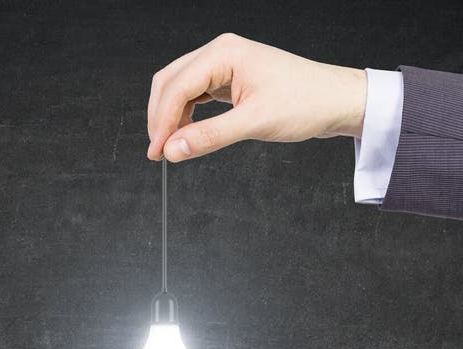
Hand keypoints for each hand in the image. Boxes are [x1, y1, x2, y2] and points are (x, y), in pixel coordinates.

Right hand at [147, 32, 366, 161]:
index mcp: (224, 54)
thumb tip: (174, 149)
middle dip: (160, 117)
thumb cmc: (305, 103)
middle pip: (171, 82)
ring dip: (171, 117)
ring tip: (171, 148)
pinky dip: (186, 116)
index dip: (161, 122)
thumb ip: (209, 137)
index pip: (176, 87)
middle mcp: (221, 54)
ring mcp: (225, 66)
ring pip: (180, 89)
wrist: (334, 100)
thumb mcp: (254, 123)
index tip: (157, 152)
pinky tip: (188, 135)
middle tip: (158, 152)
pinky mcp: (231, 80)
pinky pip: (197, 95)